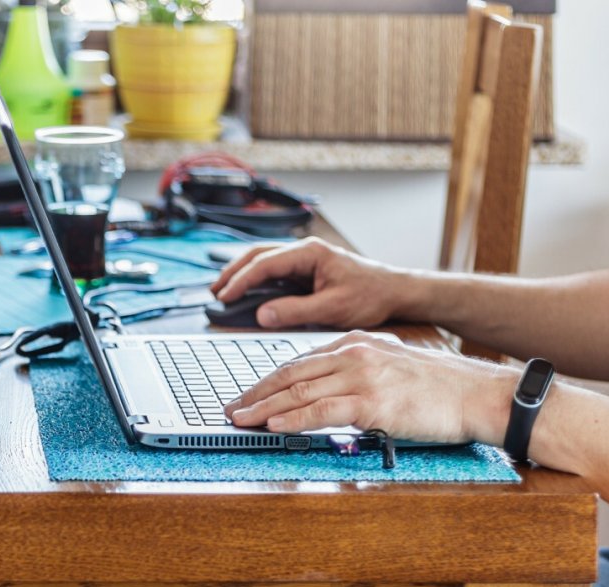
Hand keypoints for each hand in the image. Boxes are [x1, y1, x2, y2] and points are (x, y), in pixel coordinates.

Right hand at [211, 237, 413, 329]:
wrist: (394, 291)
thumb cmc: (370, 296)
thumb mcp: (333, 308)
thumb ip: (296, 311)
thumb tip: (263, 314)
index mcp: (310, 253)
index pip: (265, 263)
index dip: (241, 281)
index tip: (224, 297)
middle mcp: (305, 250)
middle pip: (258, 255)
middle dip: (233, 272)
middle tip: (214, 292)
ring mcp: (305, 258)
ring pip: (263, 259)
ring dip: (241, 273)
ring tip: (222, 290)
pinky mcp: (307, 269)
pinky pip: (274, 270)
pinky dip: (255, 278)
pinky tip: (246, 291)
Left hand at [225, 332, 516, 445]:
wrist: (479, 394)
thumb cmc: (443, 389)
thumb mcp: (395, 366)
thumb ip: (362, 372)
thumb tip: (333, 393)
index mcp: (359, 343)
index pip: (302, 361)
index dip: (271, 380)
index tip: (250, 394)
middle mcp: (356, 354)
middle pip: (291, 373)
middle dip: (256, 393)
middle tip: (232, 408)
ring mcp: (363, 377)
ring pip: (298, 392)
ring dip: (263, 408)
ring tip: (239, 420)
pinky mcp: (371, 402)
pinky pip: (320, 411)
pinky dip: (292, 420)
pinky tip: (272, 427)